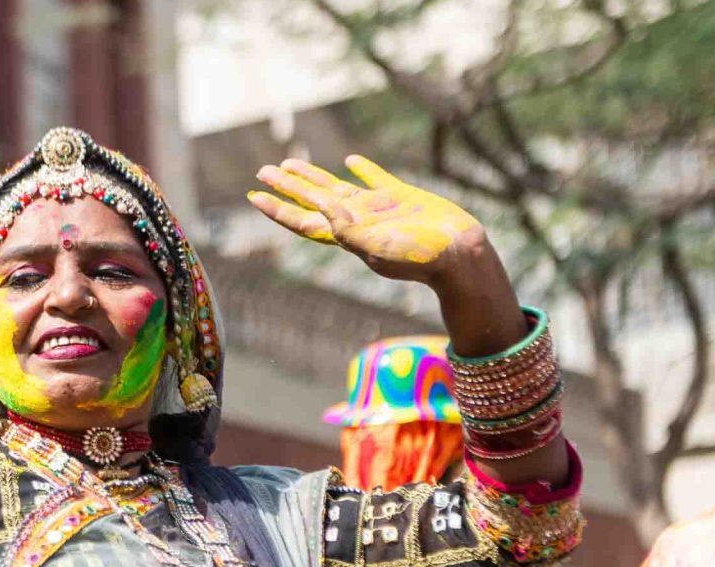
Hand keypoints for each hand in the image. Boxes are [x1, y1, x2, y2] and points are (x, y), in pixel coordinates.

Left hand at [248, 156, 488, 287]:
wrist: (461, 255)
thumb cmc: (421, 258)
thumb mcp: (378, 248)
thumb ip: (348, 230)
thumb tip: (322, 207)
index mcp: (348, 236)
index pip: (304, 221)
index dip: (278, 209)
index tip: (254, 196)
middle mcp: (358, 222)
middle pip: (313, 200)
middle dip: (287, 187)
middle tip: (262, 172)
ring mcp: (379, 209)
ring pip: (337, 187)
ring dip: (312, 176)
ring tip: (289, 162)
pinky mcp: (402, 197)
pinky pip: (376, 178)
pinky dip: (361, 169)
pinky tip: (349, 160)